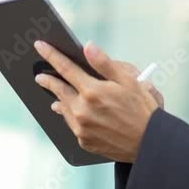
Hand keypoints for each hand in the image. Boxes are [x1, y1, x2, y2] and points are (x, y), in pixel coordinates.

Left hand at [32, 39, 159, 162]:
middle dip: (48, 81)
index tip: (40, 46)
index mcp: (92, 91)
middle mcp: (82, 110)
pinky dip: (71, 116)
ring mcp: (81, 128)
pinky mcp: (84, 141)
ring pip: (64, 109)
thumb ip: (105, 63)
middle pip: (59, 90)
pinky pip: (72, 124)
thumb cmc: (142, 109)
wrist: (149, 143)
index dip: (52, 55)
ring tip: (56, 96)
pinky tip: (71, 113)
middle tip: (40, 77)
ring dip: (59, 99)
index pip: (66, 68)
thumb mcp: (129, 81)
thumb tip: (88, 47)